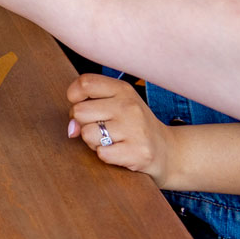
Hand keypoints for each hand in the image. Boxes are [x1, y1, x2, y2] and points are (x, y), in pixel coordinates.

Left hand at [66, 73, 175, 188]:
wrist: (168, 151)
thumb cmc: (134, 126)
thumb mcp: (116, 105)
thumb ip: (89, 107)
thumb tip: (71, 128)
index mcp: (122, 89)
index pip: (84, 83)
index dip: (74, 96)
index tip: (82, 105)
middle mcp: (129, 105)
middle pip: (79, 111)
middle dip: (82, 124)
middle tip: (100, 128)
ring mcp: (134, 129)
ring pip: (87, 134)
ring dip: (93, 142)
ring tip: (110, 141)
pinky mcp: (138, 152)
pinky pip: (101, 153)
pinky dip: (105, 155)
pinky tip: (118, 152)